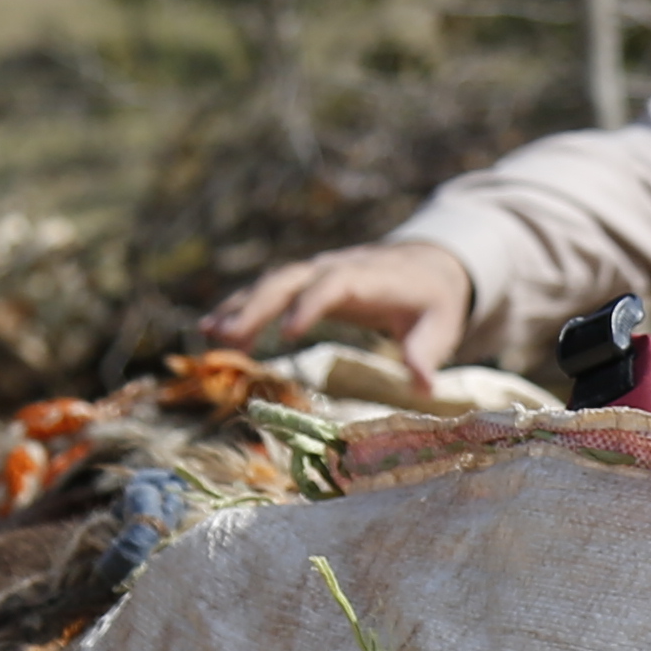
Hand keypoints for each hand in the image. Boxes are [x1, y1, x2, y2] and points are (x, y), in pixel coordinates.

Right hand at [199, 238, 475, 384]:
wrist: (426, 263)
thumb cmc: (432, 300)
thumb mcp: (440, 325)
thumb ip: (426, 353)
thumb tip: (424, 387)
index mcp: (369, 277)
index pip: (335, 284)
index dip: (311, 304)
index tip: (288, 333)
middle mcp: (336, 267)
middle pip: (290, 279)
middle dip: (258, 305)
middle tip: (227, 336)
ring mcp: (316, 272)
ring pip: (272, 282)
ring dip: (240, 306)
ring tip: (209, 334)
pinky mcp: (305, 283)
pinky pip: (268, 291)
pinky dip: (240, 306)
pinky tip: (211, 328)